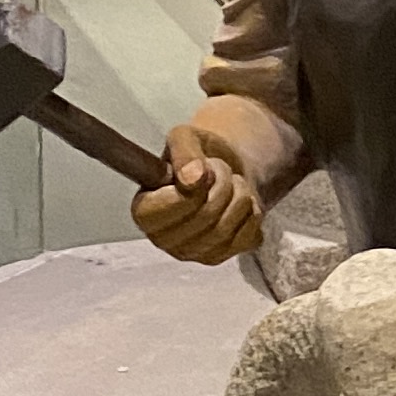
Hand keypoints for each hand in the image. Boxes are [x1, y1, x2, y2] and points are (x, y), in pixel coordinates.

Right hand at [133, 135, 260, 265]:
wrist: (224, 169)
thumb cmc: (198, 155)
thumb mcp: (186, 137)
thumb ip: (183, 152)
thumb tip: (191, 179)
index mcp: (143, 211)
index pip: (171, 207)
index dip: (196, 185)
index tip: (202, 168)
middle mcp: (162, 239)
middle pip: (205, 217)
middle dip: (222, 183)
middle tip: (220, 170)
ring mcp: (191, 252)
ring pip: (227, 228)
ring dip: (239, 195)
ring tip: (231, 183)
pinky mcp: (219, 257)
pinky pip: (247, 237)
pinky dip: (252, 213)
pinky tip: (240, 203)